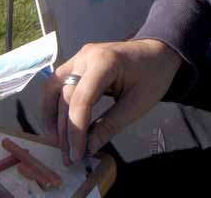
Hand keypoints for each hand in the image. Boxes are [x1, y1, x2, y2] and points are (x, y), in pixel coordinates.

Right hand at [41, 38, 180, 164]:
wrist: (159, 52)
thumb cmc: (153, 74)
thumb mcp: (138, 104)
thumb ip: (111, 125)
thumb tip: (88, 147)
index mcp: (105, 61)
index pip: (81, 99)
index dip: (76, 130)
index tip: (77, 155)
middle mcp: (87, 56)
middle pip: (66, 97)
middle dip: (65, 131)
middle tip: (69, 158)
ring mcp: (80, 57)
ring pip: (53, 89)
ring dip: (52, 117)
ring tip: (59, 144)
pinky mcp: (77, 63)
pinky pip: (57, 84)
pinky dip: (54, 105)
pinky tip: (58, 125)